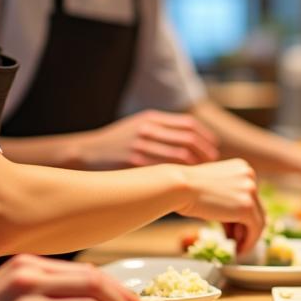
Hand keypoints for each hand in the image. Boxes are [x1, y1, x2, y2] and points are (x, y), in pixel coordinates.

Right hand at [80, 110, 218, 168]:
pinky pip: (163, 168)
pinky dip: (177, 174)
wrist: (86, 152)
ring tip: (202, 174)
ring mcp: (141, 145)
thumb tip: (191, 139)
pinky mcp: (133, 162)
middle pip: (188, 140)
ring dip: (195, 165)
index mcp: (152, 118)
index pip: (189, 125)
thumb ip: (162, 128)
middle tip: (213, 164)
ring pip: (179, 155)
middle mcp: (148, 129)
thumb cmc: (116, 142)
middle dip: (205, 153)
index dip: (206, 137)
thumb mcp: (139, 126)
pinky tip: (183, 182)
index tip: (214, 148)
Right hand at [178, 159, 265, 253]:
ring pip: (258, 219)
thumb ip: (227, 198)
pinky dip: (250, 241)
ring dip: (248, 236)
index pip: (250, 195)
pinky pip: (255, 228)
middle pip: (256, 207)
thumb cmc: (186, 188)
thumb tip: (236, 222)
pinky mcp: (247, 207)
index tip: (234, 229)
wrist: (178, 187)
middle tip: (236, 241)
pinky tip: (239, 250)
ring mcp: (250, 190)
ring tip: (237, 248)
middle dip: (245, 227)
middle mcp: (250, 175)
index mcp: (242, 167)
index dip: (243, 214)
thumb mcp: (212, 188)